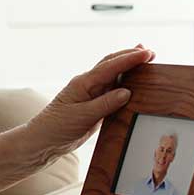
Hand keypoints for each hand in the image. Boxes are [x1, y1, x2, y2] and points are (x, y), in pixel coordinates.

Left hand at [25, 44, 155, 158]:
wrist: (43, 141)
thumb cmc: (57, 127)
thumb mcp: (82, 116)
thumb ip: (105, 104)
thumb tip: (127, 92)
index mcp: (83, 83)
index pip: (110, 67)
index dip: (130, 59)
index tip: (147, 54)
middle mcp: (88, 84)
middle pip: (112, 64)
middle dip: (131, 57)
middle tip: (150, 53)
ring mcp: (90, 94)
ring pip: (112, 75)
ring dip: (128, 67)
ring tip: (144, 58)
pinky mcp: (93, 105)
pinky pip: (111, 90)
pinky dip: (124, 83)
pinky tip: (132, 83)